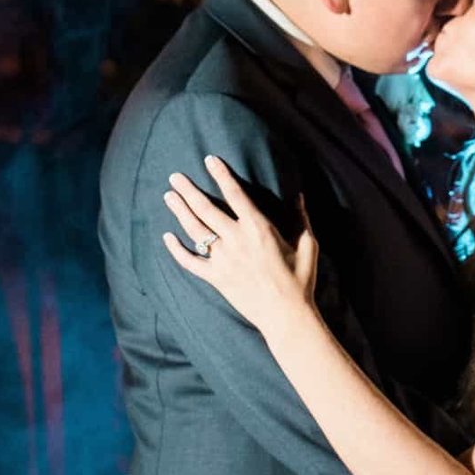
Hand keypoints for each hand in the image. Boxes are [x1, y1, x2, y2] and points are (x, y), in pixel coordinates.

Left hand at [163, 155, 318, 333]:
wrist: (286, 315)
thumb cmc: (300, 280)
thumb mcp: (308, 245)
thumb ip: (301, 218)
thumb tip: (298, 195)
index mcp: (258, 228)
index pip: (235, 194)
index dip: (220, 174)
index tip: (209, 160)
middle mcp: (236, 240)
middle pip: (205, 209)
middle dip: (188, 190)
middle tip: (174, 176)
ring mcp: (223, 259)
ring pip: (194, 230)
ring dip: (180, 211)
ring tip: (168, 196)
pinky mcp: (216, 278)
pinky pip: (190, 262)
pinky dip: (176, 250)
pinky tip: (166, 237)